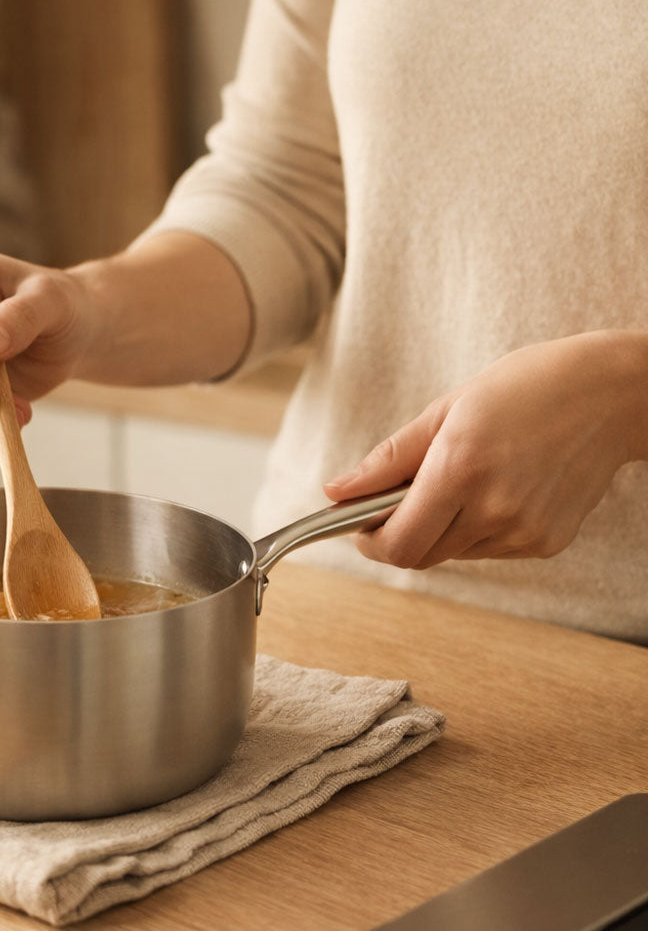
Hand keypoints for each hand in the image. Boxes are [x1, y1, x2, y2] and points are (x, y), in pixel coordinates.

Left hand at [323, 332, 647, 568]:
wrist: (609, 395)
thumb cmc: (523, 389)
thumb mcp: (445, 411)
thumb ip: (388, 460)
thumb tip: (335, 491)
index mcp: (461, 471)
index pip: (398, 544)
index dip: (369, 542)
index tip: (359, 525)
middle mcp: (494, 510)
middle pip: (420, 556)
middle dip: (398, 534)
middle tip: (399, 499)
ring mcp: (524, 532)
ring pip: (453, 554)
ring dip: (438, 530)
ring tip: (457, 481)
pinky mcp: (546, 543)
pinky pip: (488, 550)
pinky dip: (474, 529)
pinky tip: (492, 490)